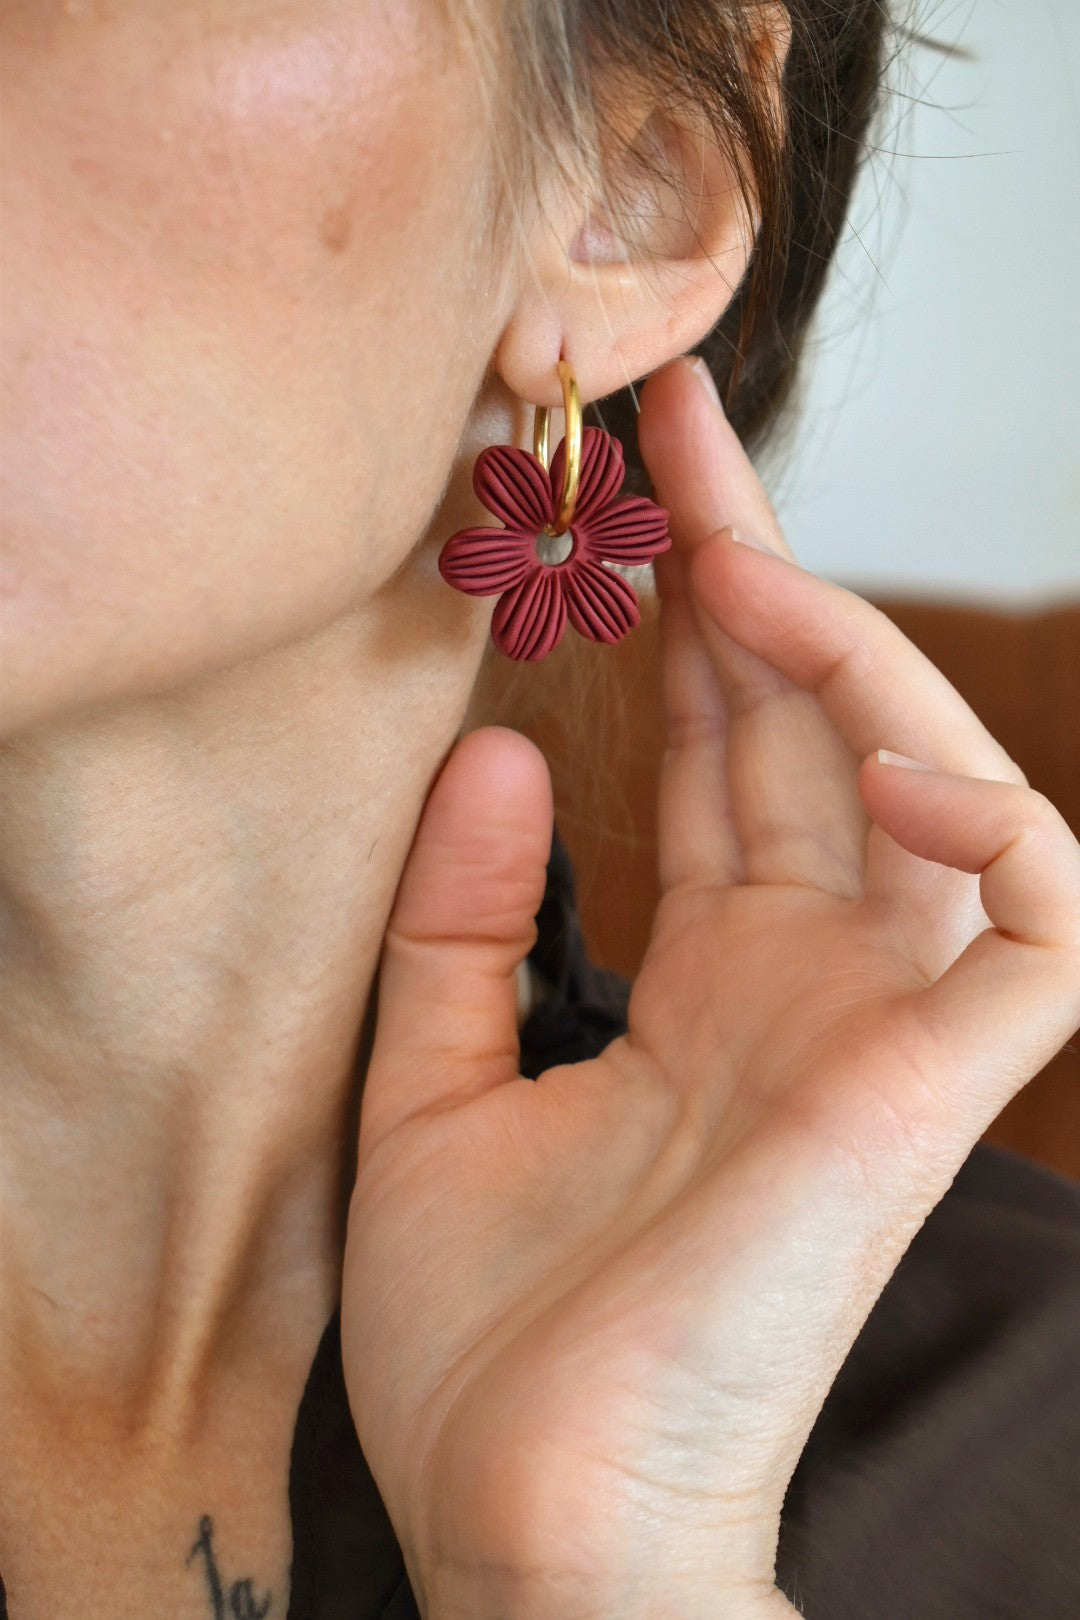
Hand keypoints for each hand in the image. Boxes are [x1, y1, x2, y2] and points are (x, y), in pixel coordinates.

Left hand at [340, 356, 1079, 1619]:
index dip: (682, 615)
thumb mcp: (436, 1085)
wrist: (532, 1522)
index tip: (623, 484)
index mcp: (711, 977)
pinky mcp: (936, 1088)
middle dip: (753, 559)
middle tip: (673, 415)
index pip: (718, 751)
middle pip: (810, 726)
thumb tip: (496, 751)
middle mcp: (812, 978)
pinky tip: (875, 759)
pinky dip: (983, 816)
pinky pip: (1037, 914)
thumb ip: (468, 922)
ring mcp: (885, 1025)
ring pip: (934, 779)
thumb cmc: (492, 1337)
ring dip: (851, 654)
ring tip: (739, 566)